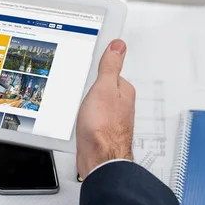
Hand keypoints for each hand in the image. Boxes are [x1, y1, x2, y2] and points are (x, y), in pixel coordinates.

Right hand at [76, 39, 135, 178]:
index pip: (111, 71)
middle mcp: (121, 105)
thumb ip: (110, 66)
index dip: (98, 68)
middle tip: (81, 87)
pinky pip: (93, 116)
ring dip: (88, 103)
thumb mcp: (104, 88)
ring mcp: (112, 118)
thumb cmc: (103, 127)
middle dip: (92, 86)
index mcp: (124, 91)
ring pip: (98, 103)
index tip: (89, 66)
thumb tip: (118, 46)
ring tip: (80, 103)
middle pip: (104, 87)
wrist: (99, 159)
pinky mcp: (102, 130)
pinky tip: (81, 118)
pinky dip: (86, 115)